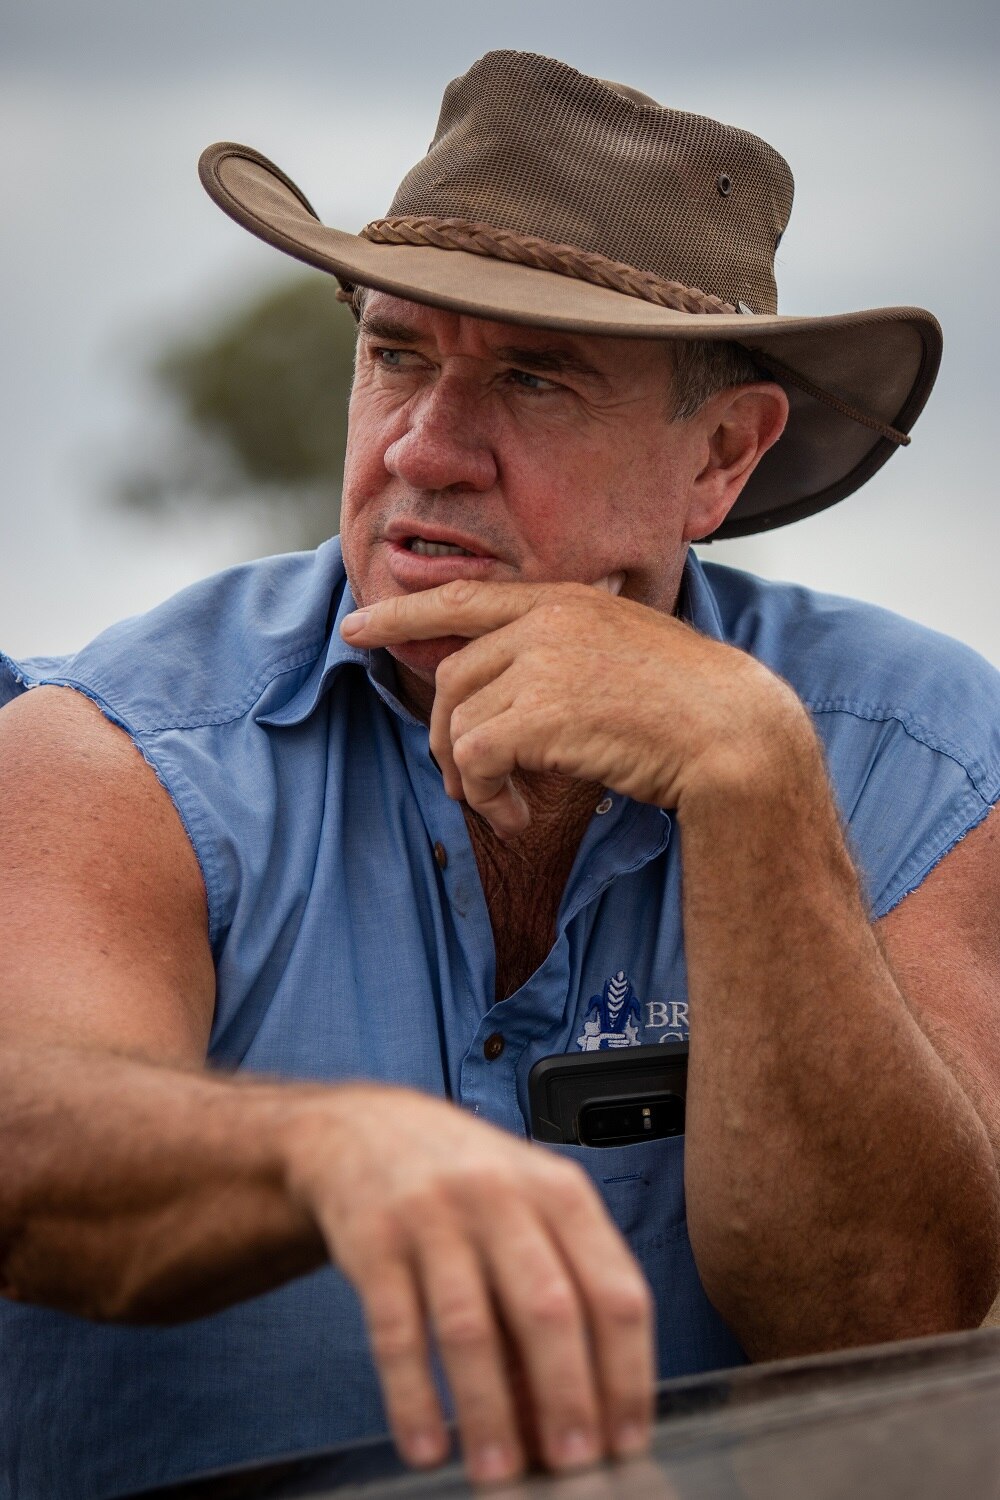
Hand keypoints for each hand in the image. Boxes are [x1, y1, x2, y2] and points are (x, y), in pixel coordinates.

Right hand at [283, 1085, 653, 1483]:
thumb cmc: (468, 1180)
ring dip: (489, 1412)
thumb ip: (560, 1288)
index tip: (627, 1437)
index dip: (627, 1373)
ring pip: (471, 1328)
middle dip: (567, 1398)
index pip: (615, 1290)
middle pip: (550, 1309)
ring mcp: (434, 1215)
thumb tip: (575, 1408)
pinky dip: (413, 1397)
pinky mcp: (373, 1240)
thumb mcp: (530, 1205)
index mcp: (560, 1192)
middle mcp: (502, 1196)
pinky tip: (426, 1446)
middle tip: (573, 1464)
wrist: (364, 1128)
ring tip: (500, 1472)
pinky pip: (396, 1331)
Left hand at [342, 578, 791, 835]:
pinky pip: (476, 758)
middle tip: (466, 784)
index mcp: (566, 600)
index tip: (357, 627)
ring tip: (503, 809)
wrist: (735, 734)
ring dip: (469, 778)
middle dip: (443, 737)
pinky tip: (517, 818)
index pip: (463, 600)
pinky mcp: (542, 714)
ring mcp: (545, 663)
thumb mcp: (625, 653)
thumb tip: (515, 686)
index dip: (402, 614)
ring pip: (458, 723)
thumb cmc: (690, 707)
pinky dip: (487, 797)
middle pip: (451, 677)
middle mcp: (548, 621)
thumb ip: (568, 652)